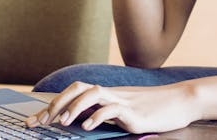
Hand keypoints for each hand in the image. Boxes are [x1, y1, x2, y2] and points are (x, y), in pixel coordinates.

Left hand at [26, 81, 198, 134]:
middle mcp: (111, 94)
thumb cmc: (152, 109)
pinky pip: (112, 109)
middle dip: (57, 104)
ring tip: (63, 123)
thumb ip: (103, 113)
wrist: (180, 102)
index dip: (53, 103)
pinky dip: (97, 117)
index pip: (74, 91)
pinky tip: (87, 127)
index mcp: (106, 94)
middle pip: (78, 88)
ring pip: (93, 94)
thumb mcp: (123, 112)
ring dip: (75, 107)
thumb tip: (79, 121)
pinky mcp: (134, 112)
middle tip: (41, 121)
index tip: (36, 119)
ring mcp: (122, 101)